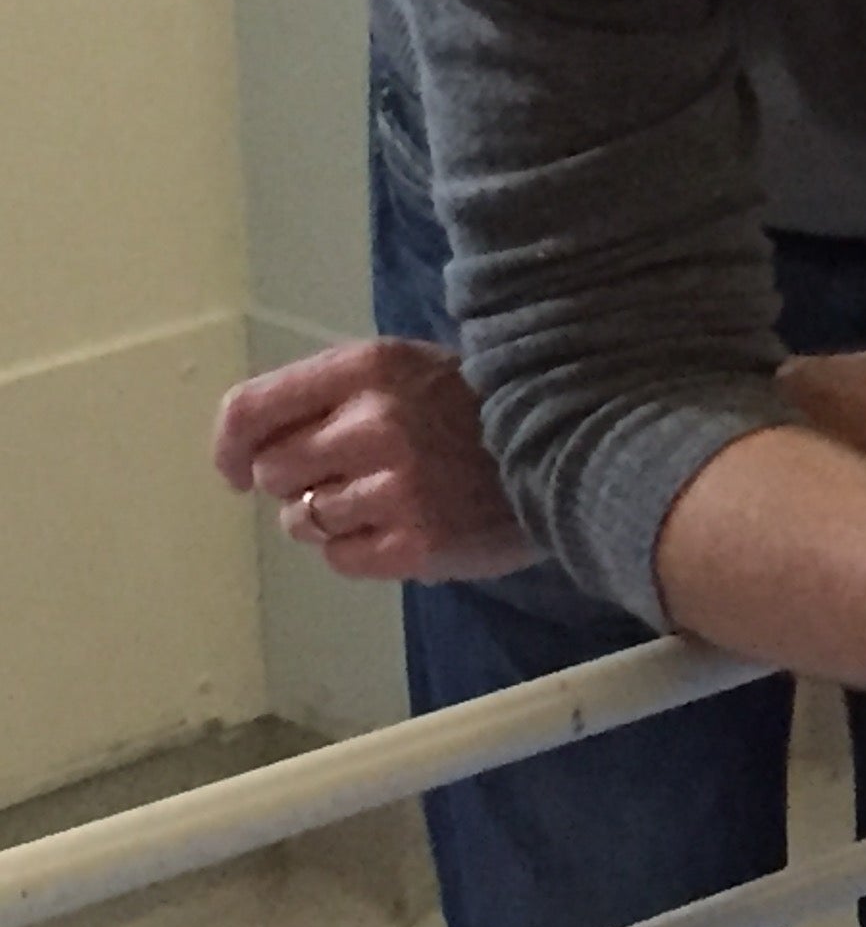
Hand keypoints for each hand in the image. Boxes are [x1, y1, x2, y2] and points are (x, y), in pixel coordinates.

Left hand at [212, 338, 538, 583]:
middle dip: (297, 481)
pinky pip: (340, 559)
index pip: (250, 409)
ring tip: (384, 503)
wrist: (576, 451)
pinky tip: (402, 528)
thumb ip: (333, 395)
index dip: (229, 446)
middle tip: (347, 476)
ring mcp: (395, 487)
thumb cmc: (479, 409)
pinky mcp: (415, 543)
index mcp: (368, 368)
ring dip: (329, 518)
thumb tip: (248, 450)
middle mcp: (373, 423)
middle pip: (270, 472)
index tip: (235, 469)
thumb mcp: (409, 371)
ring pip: (301, 520)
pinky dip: (360, 550)